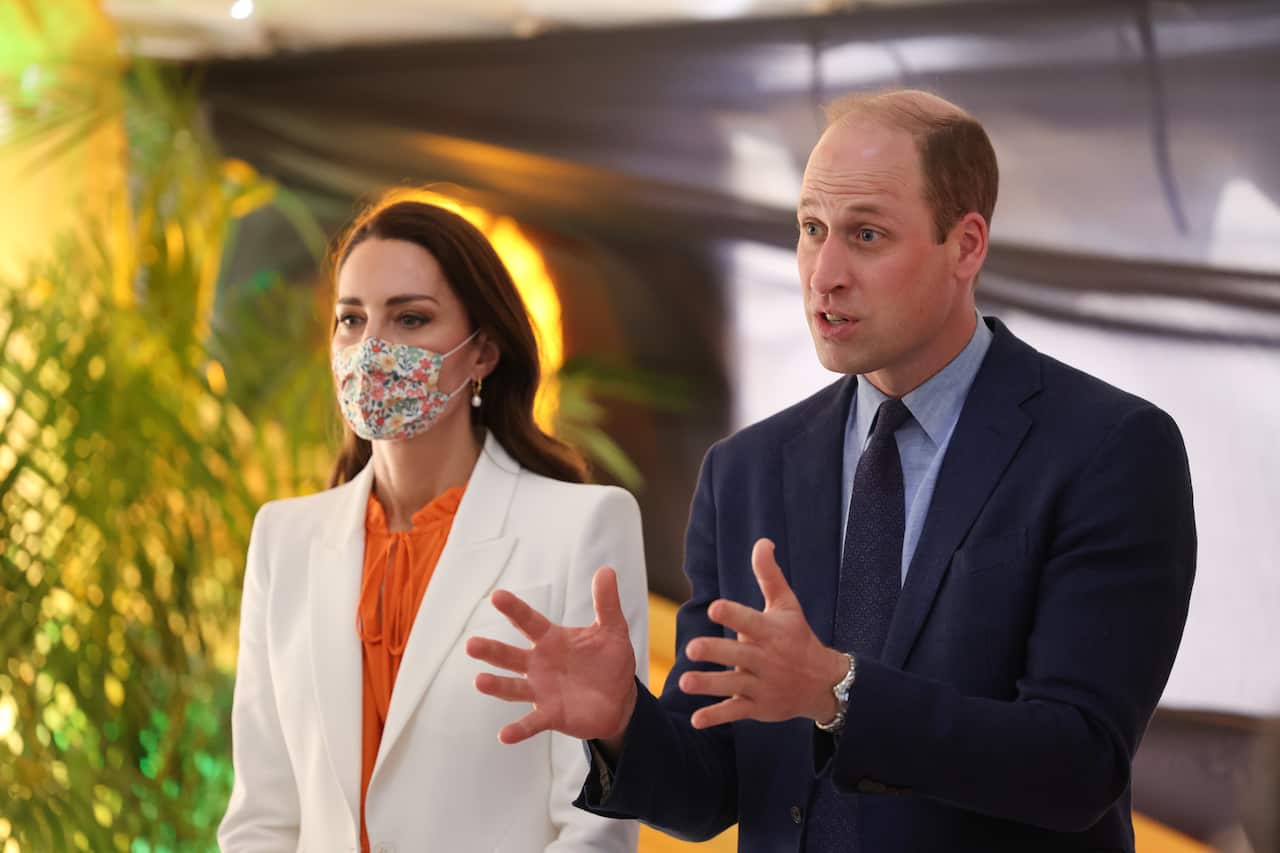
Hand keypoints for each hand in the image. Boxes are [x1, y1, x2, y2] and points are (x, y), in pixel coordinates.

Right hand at [466, 567, 637, 745]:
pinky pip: (531, 723)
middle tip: (470, 644)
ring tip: (479, 681)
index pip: (528, 621)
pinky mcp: (550, 715)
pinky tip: (504, 735)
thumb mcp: (612, 630)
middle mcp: (539, 664)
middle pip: (510, 655)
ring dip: (496, 685)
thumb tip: (606, 570)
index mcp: (551, 640)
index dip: (514, 609)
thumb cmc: (609, 661)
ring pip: (513, 688)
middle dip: (491, 650)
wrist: (619, 700)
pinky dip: (518, 729)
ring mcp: (541, 691)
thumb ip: (606, 603)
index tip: (496, 596)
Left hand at [679, 538, 847, 728]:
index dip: (734, 614)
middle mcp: (767, 659)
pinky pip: (735, 712)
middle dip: (716, 652)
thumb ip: (769, 576)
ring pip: (733, 685)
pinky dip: (716, 717)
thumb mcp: (788, 605)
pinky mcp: (759, 707)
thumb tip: (762, 542)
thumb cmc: (798, 637)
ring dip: (709, 685)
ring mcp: (763, 685)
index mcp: (771, 632)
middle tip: (691, 648)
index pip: (751, 621)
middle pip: (739, 655)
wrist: (823, 683)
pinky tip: (696, 720)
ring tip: (685, 681)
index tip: (715, 607)